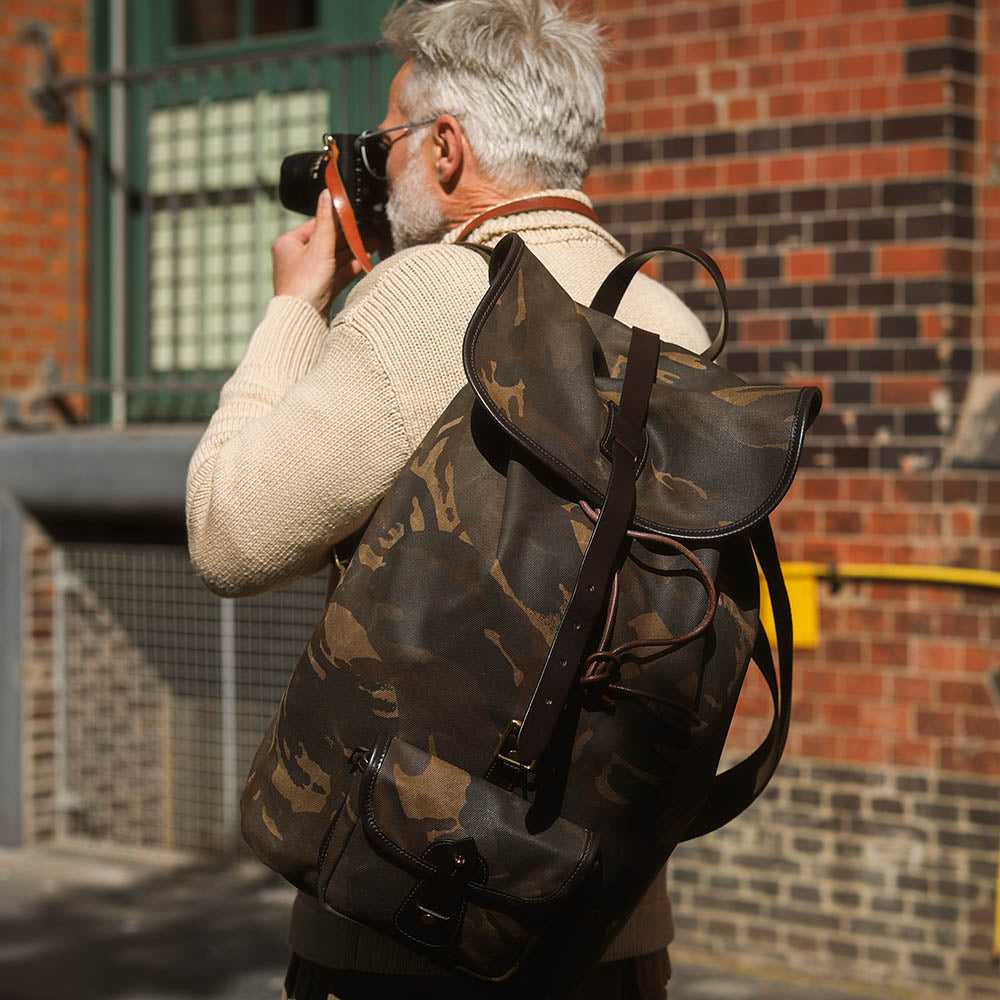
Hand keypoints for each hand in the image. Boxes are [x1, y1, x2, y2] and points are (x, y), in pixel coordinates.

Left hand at [271, 189, 362, 319]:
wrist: (302, 319)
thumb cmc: (304, 284)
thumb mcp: (319, 247)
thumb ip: (327, 221)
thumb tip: (327, 193)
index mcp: (288, 244)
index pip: (316, 226)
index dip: (338, 221)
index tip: (356, 217)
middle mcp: (295, 259)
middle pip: (327, 243)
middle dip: (350, 239)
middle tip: (370, 233)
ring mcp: (307, 276)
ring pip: (334, 260)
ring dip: (353, 254)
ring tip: (373, 246)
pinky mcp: (317, 291)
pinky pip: (336, 276)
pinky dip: (349, 270)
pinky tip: (363, 263)